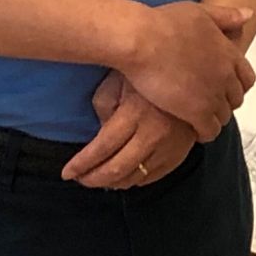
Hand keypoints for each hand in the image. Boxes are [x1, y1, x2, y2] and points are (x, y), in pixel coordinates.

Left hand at [62, 71, 196, 188]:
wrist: (189, 72)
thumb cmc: (147, 71)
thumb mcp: (117, 81)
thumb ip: (103, 108)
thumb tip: (100, 134)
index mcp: (135, 114)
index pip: (102, 148)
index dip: (81, 164)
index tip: (67, 173)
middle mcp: (154, 135)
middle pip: (118, 169)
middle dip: (94, 179)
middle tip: (80, 180)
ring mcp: (170, 147)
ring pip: (136, 177)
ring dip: (113, 183)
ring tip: (99, 179)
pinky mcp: (181, 153)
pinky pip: (155, 177)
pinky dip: (135, 181)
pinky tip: (124, 177)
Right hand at [122, 2, 254, 141]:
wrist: (142, 40)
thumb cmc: (165, 23)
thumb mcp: (199, 12)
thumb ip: (226, 16)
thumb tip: (249, 14)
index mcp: (229, 52)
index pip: (247, 78)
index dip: (237, 84)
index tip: (223, 86)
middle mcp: (226, 75)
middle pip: (236, 99)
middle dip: (225, 101)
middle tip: (207, 101)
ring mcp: (213, 95)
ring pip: (224, 117)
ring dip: (214, 117)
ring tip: (198, 116)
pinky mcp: (196, 112)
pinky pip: (210, 131)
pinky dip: (204, 133)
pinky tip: (192, 130)